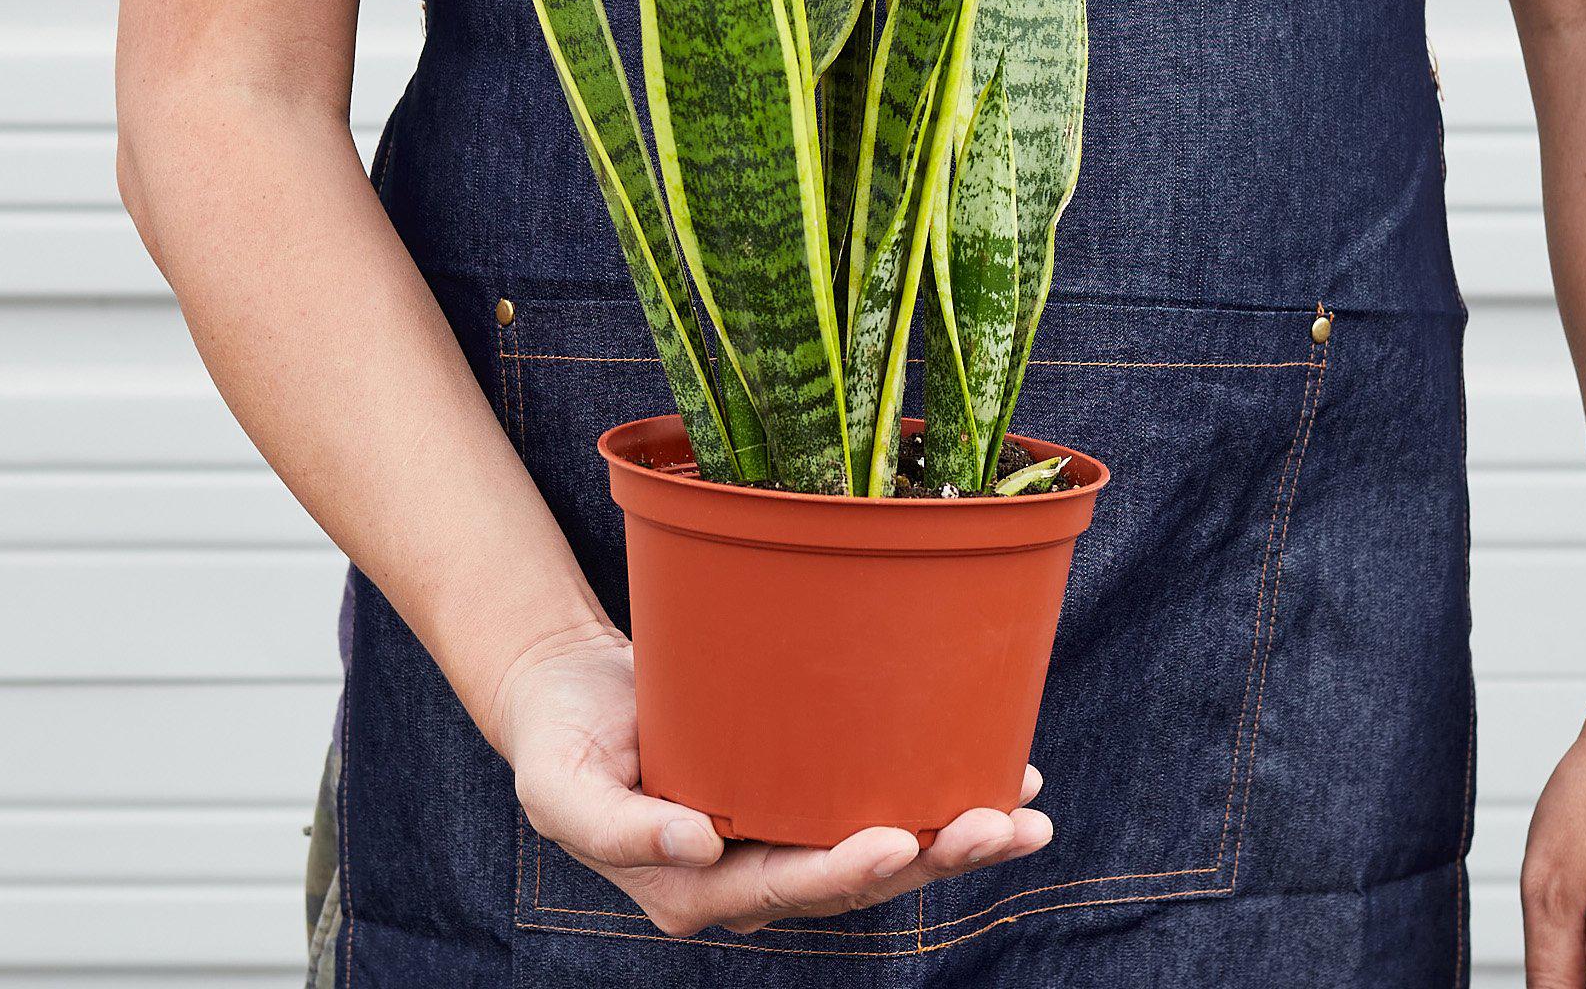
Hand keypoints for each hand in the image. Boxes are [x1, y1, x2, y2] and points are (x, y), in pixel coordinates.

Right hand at [491, 624, 1052, 937]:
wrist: (569, 698)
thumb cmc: (561, 743)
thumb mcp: (559, 788)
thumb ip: (619, 828)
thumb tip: (698, 845)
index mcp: (696, 887)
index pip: (788, 887)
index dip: (848, 870)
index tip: (903, 838)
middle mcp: (752, 875)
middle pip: (855, 877)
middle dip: (934, 857)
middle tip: (1002, 825)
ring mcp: (780, 836)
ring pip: (882, 848)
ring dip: (957, 839)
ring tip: (1027, 812)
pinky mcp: (797, 790)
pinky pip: (874, 800)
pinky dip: (937, 792)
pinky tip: (997, 774)